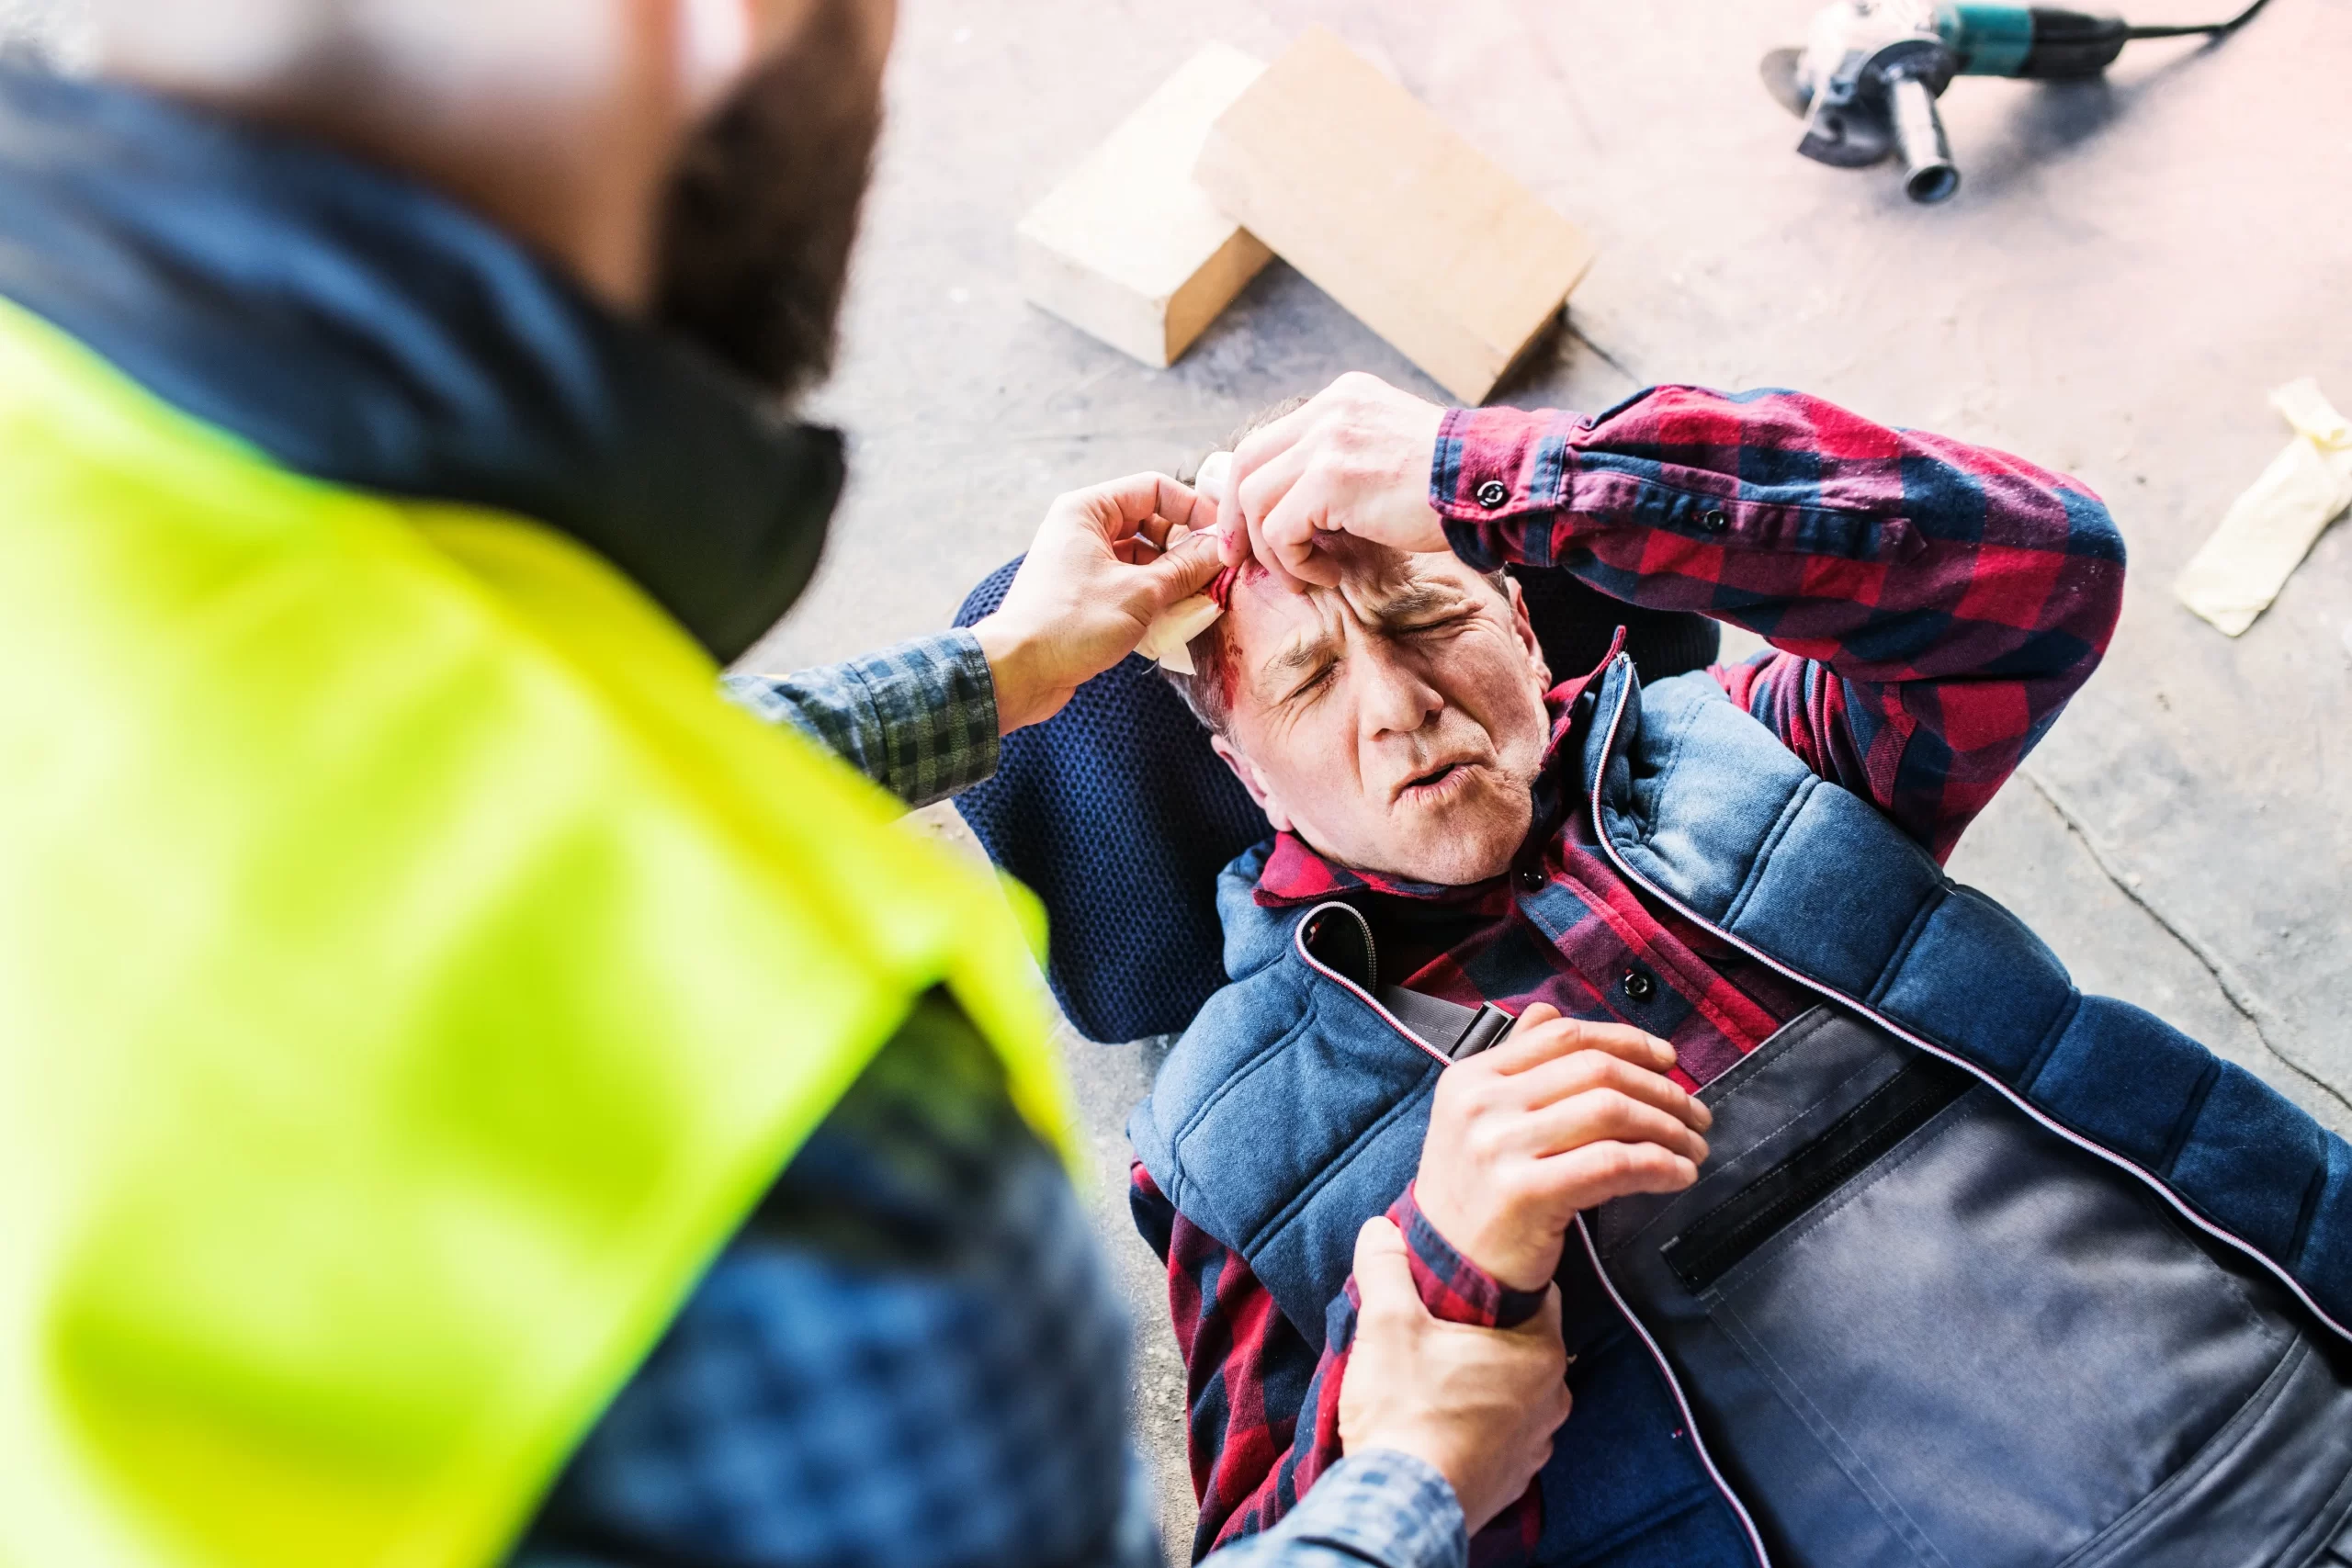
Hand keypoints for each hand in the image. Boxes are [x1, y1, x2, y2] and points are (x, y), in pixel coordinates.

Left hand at [971, 473, 1225, 732]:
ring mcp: (1084, 563)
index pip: (1154, 488)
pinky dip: (1154, 597)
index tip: (1221, 537)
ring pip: (1144, 557)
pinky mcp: (1086, 595)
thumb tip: (1219, 551)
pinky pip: (1131, 584)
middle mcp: (1084, 530)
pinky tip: (1175, 620)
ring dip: (1173, 577)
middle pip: (1151, 523)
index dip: (1192, 509)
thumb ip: (1185, 568)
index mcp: (1088, 510)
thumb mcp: (1139, 593)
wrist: (1018, 673)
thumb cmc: (1069, 624)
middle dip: (1185, 547)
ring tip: (1199, 600)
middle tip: (1214, 574)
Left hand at [1224, 372, 1450, 589]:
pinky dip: (1295, 562)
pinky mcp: (1332, 478)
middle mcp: (1329, 411)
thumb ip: (1344, 462)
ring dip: (1271, 552)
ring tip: (1303, 576)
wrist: (1493, 485)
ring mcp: (1328, 441)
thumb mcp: (1390, 452)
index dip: (1244, 490)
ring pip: (1256, 500)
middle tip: (1240, 559)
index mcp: (1342, 399)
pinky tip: (1327, 575)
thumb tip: (1297, 510)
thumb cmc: (1454, 484)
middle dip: (1235, 519)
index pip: (1268, 440)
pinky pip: (1281, 530)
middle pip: (1246, 463)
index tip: (1245, 531)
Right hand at [1338, 1217, 1572, 1532]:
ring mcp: (1536, 1443)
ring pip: (1517, 1390)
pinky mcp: (1514, 1477)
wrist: (1400, 1506)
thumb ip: (1385, 1268)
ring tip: (1439, 1373)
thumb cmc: (1405, 1415)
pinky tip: (1443, 1417)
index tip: (1467, 1280)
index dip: (1501, 1280)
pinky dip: (1481, 1423)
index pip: (1540, 1292)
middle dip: (1490, 1332)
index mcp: (1539, 1352)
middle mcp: (1552, 1398)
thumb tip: (1380, 1231)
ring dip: (1486, 1381)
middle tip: (1444, 1325)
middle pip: (1527, 1342)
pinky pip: (1504, 1434)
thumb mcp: (1386, 1325)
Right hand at [1414, 1005, 1711, 1291]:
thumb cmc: (1477, 1191)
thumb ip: (1515, 1062)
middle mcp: (1482, 1104)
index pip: (1563, 1036)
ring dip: (1668, 1128)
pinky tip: (1677, 1175)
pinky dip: (1658, 1164)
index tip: (1669, 1062)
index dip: (1627, 1041)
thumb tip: (1550, 1011)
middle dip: (1661, 1090)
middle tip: (1695, 1114)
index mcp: (1473, 1076)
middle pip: (1596, 1071)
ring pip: (1611, 1112)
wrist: (1448, 1268)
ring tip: (1692, 1148)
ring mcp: (1500, 1147)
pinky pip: (1612, 1163)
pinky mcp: (1526, 1193)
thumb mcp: (1478, 1116)